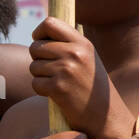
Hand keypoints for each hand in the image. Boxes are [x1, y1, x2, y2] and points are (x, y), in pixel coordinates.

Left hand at [28, 17, 130, 138]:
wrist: (105, 115)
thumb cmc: (93, 86)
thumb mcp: (88, 59)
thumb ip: (69, 44)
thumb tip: (42, 32)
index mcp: (82, 43)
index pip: (50, 23)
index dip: (39, 33)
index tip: (42, 43)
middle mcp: (75, 53)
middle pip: (35, 46)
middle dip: (37, 59)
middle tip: (51, 70)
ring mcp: (66, 70)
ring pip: (33, 66)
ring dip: (40, 76)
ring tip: (58, 83)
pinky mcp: (58, 88)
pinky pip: (35, 83)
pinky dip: (41, 90)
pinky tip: (57, 94)